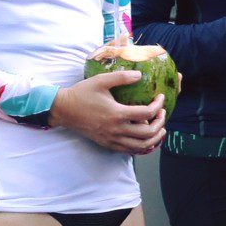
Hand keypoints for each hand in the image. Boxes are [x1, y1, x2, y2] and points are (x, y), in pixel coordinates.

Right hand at [50, 72, 165, 154]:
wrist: (63, 110)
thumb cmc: (82, 93)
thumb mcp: (100, 80)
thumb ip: (121, 77)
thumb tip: (140, 74)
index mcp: (117, 114)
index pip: (146, 113)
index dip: (158, 106)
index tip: (160, 98)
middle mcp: (116, 130)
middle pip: (148, 133)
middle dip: (160, 124)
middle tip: (162, 114)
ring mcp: (112, 139)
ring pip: (141, 146)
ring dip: (154, 139)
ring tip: (160, 129)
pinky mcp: (107, 144)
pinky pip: (129, 151)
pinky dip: (142, 147)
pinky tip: (146, 139)